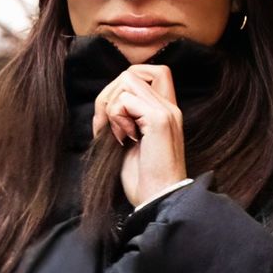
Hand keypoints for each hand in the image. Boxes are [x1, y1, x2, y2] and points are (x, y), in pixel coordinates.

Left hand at [93, 63, 187, 206]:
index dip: (125, 83)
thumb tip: (103, 103)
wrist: (158, 200)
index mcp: (166, 111)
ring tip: (117, 134)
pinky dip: (115, 118)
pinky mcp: (158, 120)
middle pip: (132, 73)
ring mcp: (165, 111)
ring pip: (127, 82)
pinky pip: (125, 101)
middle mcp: (169, 107)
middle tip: (105, 125)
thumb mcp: (130, 142)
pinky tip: (122, 139)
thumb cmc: (143, 179)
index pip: (151, 72)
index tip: (113, 113)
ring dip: (111, 107)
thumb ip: (124, 118)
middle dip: (109, 95)